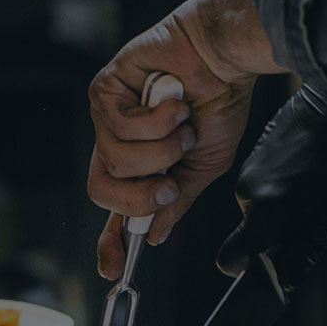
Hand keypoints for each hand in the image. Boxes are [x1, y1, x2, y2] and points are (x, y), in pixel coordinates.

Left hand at [89, 0, 281, 279]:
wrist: (225, 57)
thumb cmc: (219, 102)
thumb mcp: (205, 164)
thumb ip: (178, 199)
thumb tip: (156, 235)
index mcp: (141, 163)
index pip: (115, 207)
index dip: (109, 239)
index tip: (112, 268)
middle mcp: (118, 142)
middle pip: (101, 189)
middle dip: (137, 196)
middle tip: (169, 185)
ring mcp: (108, 116)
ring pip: (114, 160)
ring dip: (160, 150)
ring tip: (184, 127)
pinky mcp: (105, 90)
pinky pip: (118, 127)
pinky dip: (155, 122)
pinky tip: (174, 103)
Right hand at [215, 85, 326, 290]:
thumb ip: (307, 251)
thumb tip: (284, 283)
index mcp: (266, 209)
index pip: (231, 258)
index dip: (250, 270)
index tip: (275, 265)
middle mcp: (247, 190)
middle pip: (251, 233)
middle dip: (277, 234)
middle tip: (316, 213)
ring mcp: (248, 168)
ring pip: (258, 208)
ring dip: (283, 207)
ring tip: (318, 184)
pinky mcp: (254, 153)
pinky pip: (262, 185)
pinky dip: (282, 186)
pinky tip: (311, 168)